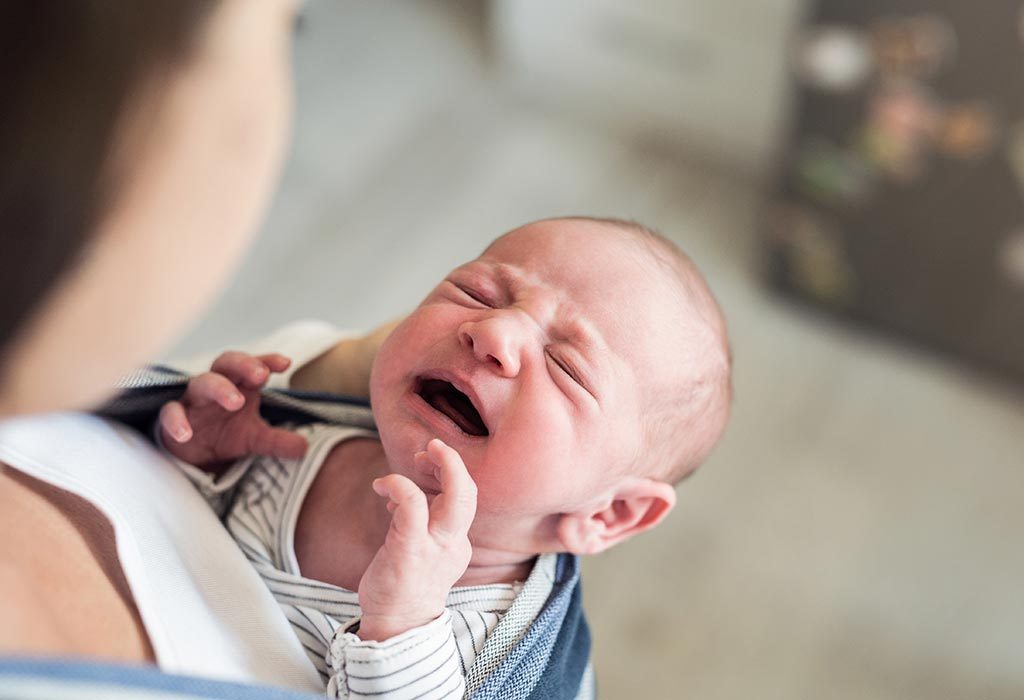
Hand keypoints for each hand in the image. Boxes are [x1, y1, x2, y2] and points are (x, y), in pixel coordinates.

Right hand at [159, 351, 306, 469]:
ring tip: (236, 401)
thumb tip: (305, 448)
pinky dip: (176, 421)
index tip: (285, 363)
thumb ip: (278, 441)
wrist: (192, 455)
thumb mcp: (255, 439)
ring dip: (219, 388)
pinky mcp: (171, 418)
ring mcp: (193, 401)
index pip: (254, 366)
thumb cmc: (225, 434)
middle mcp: (216, 387)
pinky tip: (186, 434)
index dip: (267, 360)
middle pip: (226, 363)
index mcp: (239, 386)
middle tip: (261, 375)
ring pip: (201, 383)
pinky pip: (170, 412)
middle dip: (244, 365)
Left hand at [357, 439, 476, 640]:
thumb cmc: (404, 586)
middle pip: (470, 494)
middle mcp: (453, 543)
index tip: (426, 463)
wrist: (395, 626)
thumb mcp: (420, 550)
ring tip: (416, 458)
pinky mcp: (411, 550)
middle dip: (455, 462)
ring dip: (439, 465)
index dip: (448, 473)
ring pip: (454, 497)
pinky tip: (382, 485)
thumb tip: (403, 493)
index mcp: (456, 542)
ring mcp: (435, 547)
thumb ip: (418, 521)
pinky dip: (399, 484)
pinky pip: (413, 505)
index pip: (464, 498)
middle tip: (434, 445)